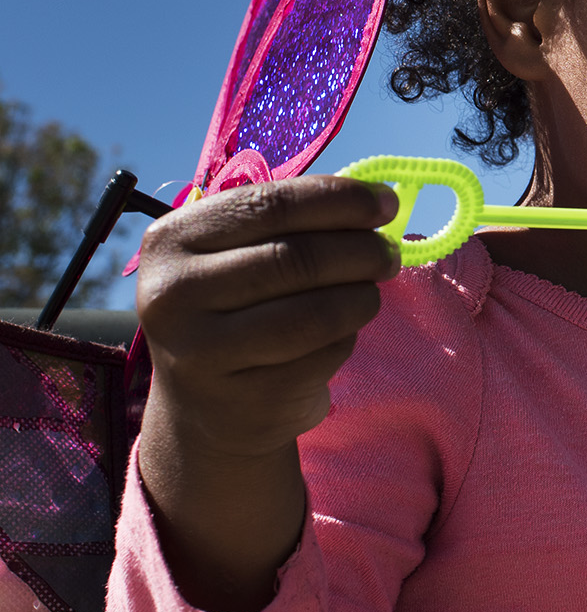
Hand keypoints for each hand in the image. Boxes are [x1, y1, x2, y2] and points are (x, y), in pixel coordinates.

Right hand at [137, 176, 401, 458]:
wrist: (207, 412)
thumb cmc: (235, 314)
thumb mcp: (238, 258)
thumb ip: (290, 226)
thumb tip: (376, 201)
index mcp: (171, 240)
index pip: (270, 205)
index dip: (340, 199)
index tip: (386, 203)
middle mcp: (172, 294)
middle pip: (298, 258)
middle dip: (362, 250)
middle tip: (390, 255)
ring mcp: (202, 353)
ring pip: (317, 311)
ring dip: (362, 297)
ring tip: (370, 293)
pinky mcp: (243, 400)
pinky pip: (322, 356)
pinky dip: (346, 340)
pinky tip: (339, 337)